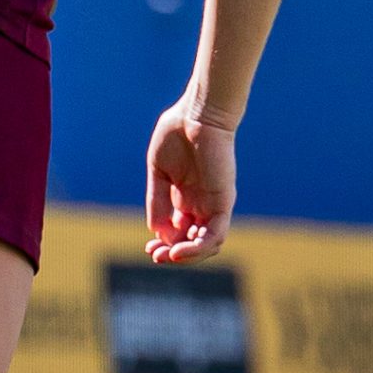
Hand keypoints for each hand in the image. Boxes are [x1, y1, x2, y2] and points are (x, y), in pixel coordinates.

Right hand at [145, 104, 236, 264]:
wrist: (197, 115)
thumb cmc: (177, 135)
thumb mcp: (159, 172)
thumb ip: (157, 201)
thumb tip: (156, 231)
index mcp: (185, 197)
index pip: (178, 231)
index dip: (164, 243)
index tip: (149, 248)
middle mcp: (201, 204)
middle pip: (191, 241)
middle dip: (172, 253)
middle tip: (155, 256)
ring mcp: (213, 204)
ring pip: (206, 244)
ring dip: (187, 256)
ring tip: (167, 255)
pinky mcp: (223, 202)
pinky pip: (215, 235)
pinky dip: (198, 248)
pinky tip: (178, 249)